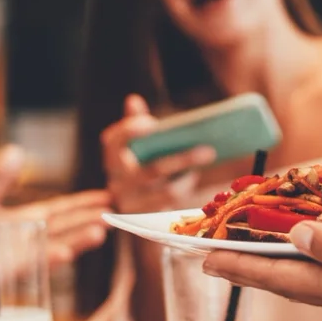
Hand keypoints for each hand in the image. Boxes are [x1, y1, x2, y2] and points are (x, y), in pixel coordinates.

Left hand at [0, 191, 109, 320]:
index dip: (83, 204)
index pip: (62, 210)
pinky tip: (66, 253)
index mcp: (28, 221)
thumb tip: (15, 150)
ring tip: (100, 232)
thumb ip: (0, 181)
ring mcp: (27, 257)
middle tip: (116, 213)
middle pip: (68, 227)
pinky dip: (51, 259)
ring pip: (59, 246)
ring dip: (79, 240)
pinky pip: (36, 265)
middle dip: (90, 220)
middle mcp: (33, 239)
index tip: (107, 197)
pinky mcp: (15, 273)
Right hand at [101, 95, 215, 213]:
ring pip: (167, 192)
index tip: (152, 124)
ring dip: (190, 178)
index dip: (129, 131)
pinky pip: (172, 208)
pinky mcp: (146, 220)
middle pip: (152, 171)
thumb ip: (135, 122)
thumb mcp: (137, 144)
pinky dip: (186, 191)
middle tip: (209, 150)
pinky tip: (195, 179)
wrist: (135, 203)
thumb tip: (132, 100)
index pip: (113, 141)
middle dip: (182, 160)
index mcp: (112, 157)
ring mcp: (131, 204)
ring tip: (206, 162)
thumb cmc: (140, 164)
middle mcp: (116, 182)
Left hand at [203, 221, 321, 320]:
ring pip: (313, 272)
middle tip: (213, 249)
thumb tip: (291, 236)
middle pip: (289, 277)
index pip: (279, 278)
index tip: (198, 257)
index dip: (238, 266)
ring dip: (279, 258)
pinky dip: (316, 252)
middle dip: (250, 262)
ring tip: (251, 244)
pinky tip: (318, 242)